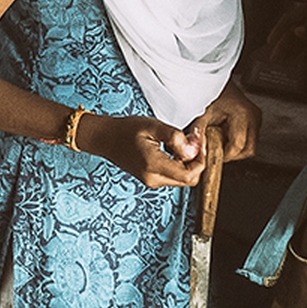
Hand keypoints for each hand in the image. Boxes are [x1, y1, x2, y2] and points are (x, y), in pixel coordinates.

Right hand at [74, 113, 203, 187]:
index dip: (200, 159)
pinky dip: (180, 163)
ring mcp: (152, 181)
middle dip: (197, 160)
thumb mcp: (153, 126)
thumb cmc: (126, 130)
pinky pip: (173, 175)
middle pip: (189, 179)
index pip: (189, 175)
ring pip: (182, 178)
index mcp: (153, 166)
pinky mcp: (151, 179)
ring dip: (188, 161)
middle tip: (195, 139)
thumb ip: (175, 138)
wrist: (106, 138)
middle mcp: (153, 179)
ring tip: (184, 141)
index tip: (199, 141)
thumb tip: (193, 150)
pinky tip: (175, 148)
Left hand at [188, 80, 260, 163]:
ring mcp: (256, 118)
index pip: (238, 145)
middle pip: (248, 149)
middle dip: (232, 154)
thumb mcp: (202, 114)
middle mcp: (253, 116)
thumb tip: (196, 151)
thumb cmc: (210, 92)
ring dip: (235, 149)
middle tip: (216, 152)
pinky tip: (225, 135)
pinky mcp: (254, 119)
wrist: (214, 78)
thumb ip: (198, 134)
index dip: (225, 155)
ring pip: (250, 146)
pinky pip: (249, 138)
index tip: (213, 156)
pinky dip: (237, 141)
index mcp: (242, 114)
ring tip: (219, 141)